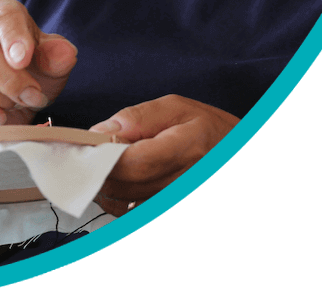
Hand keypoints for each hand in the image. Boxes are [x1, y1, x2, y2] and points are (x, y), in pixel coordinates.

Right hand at [0, 0, 77, 126]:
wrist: (17, 91)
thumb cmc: (33, 67)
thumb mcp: (52, 60)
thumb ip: (58, 56)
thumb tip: (65, 54)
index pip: (2, 16)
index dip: (13, 37)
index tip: (25, 60)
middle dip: (8, 79)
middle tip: (33, 95)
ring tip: (17, 104)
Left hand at [89, 94, 238, 215]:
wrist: (233, 153)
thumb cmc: (208, 130)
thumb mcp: (177, 108)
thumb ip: (138, 118)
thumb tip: (102, 131)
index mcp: (187, 150)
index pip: (135, 164)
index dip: (105, 157)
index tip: (88, 146)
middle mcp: (182, 183)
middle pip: (124, 188)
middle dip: (100, 171)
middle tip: (93, 153)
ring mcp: (173, 198)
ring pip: (123, 206)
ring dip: (107, 187)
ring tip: (109, 166)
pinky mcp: (162, 207)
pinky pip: (132, 214)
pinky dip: (119, 200)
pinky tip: (123, 183)